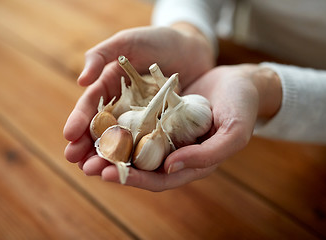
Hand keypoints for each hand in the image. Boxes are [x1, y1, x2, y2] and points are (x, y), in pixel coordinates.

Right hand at [63, 25, 214, 179]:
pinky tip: (128, 168)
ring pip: (121, 141)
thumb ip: (102, 55)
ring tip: (96, 172)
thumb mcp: (127, 42)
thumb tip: (82, 81)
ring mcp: (140, 119)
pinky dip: (136, 156)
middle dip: (88, 147)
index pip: (91, 107)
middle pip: (102, 129)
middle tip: (78, 163)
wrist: (192, 49)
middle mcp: (122, 106)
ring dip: (108, 157)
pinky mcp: (159, 126)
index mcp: (109, 87)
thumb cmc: (159, 41)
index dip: (79, 121)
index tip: (69, 136)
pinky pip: (146, 142)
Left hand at [75, 65, 281, 190]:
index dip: (134, 180)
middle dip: (113, 167)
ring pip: (133, 145)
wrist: (242, 82)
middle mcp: (175, 152)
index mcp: (191, 163)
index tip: (108, 174)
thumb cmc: (242, 108)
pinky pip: (136, 121)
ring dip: (109, 148)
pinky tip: (100, 120)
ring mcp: (166, 133)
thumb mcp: (233, 133)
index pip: (158, 179)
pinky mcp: (160, 115)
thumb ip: (207, 155)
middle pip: (140, 166)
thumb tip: (170, 169)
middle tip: (86, 165)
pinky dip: (119, 124)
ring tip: (83, 147)